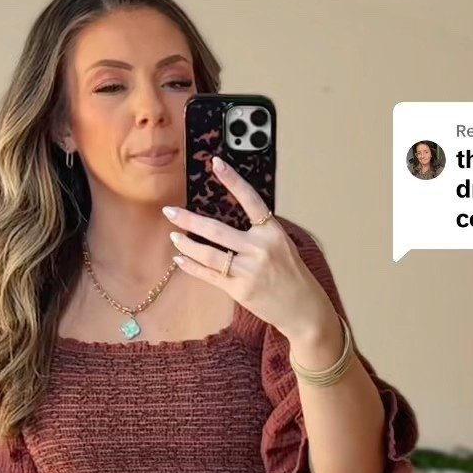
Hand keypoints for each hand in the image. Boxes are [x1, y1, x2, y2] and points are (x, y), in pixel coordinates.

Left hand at [162, 157, 335, 348]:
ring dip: (187, 245)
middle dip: (189, 220)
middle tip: (170, 211)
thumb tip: (227, 225)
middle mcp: (260, 248)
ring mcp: (248, 271)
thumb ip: (258, 233)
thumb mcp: (282, 245)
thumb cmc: (291, 276)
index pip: (250, 200)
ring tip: (174, 237)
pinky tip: (180, 259)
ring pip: (209, 254)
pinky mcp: (240, 290)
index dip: (233, 180)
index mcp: (272, 232)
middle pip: (217, 230)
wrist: (303, 309)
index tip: (215, 163)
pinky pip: (209, 275)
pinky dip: (192, 267)